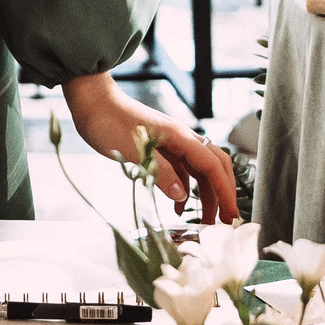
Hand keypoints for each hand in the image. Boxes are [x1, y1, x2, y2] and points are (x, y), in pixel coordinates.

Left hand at [65, 72, 239, 223]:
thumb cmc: (109, 122)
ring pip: (198, 171)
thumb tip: (183, 196)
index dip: (225, 191)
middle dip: (223, 193)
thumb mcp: (135, 151)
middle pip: (213, 167)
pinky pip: (182, 170)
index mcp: (180, 136)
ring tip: (204, 220)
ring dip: (204, 194)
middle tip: (225, 221)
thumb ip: (161, 172)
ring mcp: (172, 143)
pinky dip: (184, 189)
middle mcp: (181, 139)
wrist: (93, 103)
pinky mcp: (160, 149)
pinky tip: (178, 205)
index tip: (231, 215)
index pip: (213, 166)